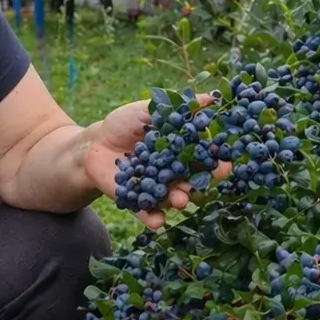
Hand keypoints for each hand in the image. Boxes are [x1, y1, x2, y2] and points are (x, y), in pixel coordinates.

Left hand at [84, 93, 230, 229]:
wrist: (94, 143)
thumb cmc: (124, 124)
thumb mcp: (149, 109)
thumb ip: (177, 106)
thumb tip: (211, 97)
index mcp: (181, 152)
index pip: (205, 159)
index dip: (217, 162)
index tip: (225, 164)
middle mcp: (173, 173)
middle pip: (193, 182)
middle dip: (200, 185)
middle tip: (203, 185)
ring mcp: (157, 189)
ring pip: (174, 199)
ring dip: (180, 201)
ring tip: (181, 200)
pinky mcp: (138, 201)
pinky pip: (149, 214)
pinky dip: (154, 219)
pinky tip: (158, 221)